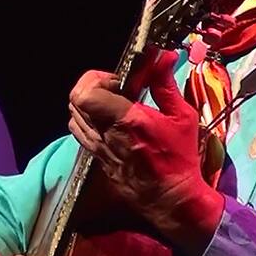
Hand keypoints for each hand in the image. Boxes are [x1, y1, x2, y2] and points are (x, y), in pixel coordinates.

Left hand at [67, 50, 222, 255]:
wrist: (171, 199)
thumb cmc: (180, 158)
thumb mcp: (182, 117)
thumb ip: (165, 84)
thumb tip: (161, 56)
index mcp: (126, 120)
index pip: (88, 93)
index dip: (97, 78)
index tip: (120, 79)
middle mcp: (106, 133)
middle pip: (75, 99)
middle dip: (92, 85)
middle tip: (115, 87)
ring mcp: (98, 147)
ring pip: (73, 114)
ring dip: (88, 102)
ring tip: (111, 103)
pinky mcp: (97, 157)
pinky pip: (80, 131)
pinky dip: (87, 119)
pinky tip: (108, 121)